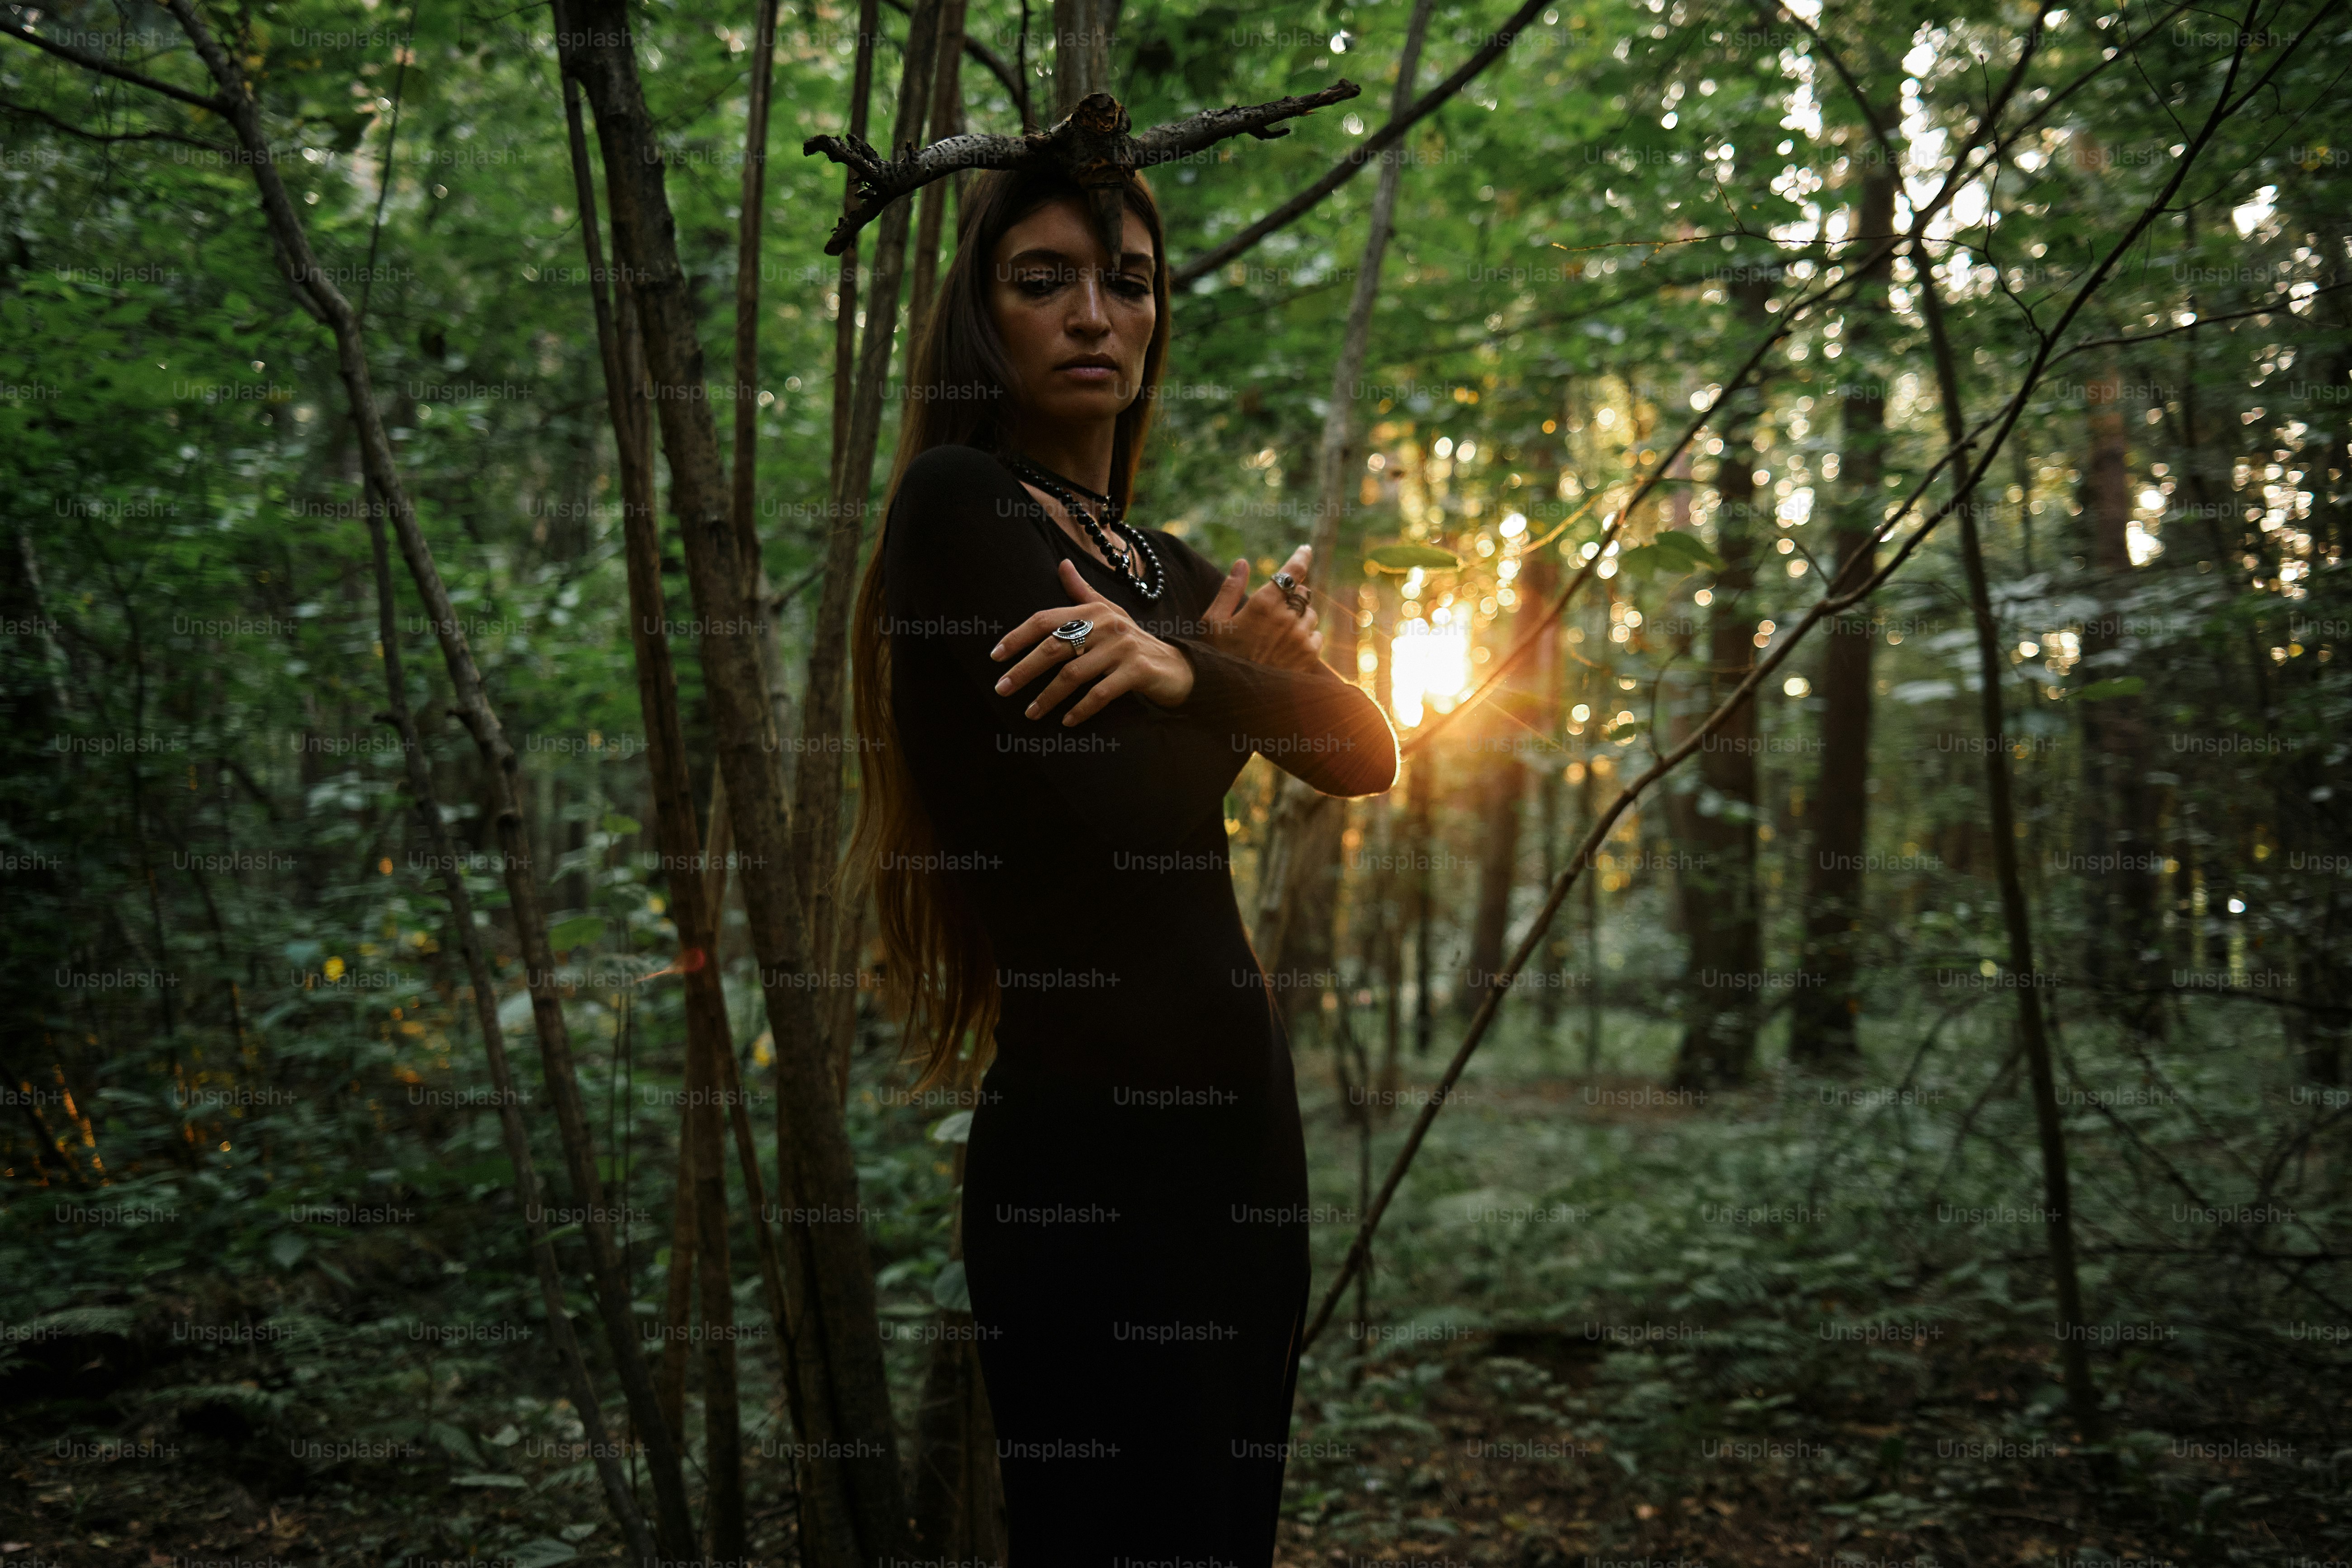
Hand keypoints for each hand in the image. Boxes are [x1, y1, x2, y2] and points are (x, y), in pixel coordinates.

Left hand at [990, 558, 1196, 722]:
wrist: (1177, 666)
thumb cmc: (1133, 641)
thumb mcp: (1110, 614)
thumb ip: (1082, 592)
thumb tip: (1062, 564)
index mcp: (1093, 610)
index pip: (1045, 620)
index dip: (1017, 637)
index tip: (995, 657)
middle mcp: (1106, 625)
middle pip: (1053, 648)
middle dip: (1023, 670)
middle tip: (1002, 689)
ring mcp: (1122, 648)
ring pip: (1073, 674)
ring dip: (1047, 697)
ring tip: (1030, 713)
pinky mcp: (1137, 671)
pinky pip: (1100, 693)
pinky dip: (1081, 709)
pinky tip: (1067, 722)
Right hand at [1200, 542, 1323, 672]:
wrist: (1233, 699)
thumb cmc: (1218, 658)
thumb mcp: (1213, 622)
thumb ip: (1229, 590)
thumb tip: (1242, 562)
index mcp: (1263, 605)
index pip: (1291, 572)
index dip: (1300, 558)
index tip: (1305, 549)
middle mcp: (1287, 618)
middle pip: (1301, 593)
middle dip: (1291, 595)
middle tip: (1275, 609)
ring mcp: (1300, 637)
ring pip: (1310, 614)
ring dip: (1299, 617)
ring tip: (1278, 634)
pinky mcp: (1309, 656)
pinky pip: (1316, 636)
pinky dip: (1306, 636)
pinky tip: (1288, 648)